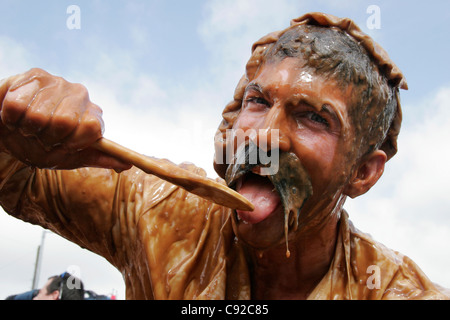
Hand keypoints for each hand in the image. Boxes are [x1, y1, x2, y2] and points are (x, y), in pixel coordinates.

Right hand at [0, 68, 130, 170]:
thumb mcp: (68, 157)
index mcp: (93, 116)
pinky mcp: (34, 75)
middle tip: (41, 137)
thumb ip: (97, 158)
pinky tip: (16, 115)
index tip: (63, 146)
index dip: (73, 142)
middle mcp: (81, 95)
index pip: (92, 128)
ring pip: (38, 116)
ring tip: (28, 126)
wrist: (9, 132)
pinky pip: (17, 106)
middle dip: (46, 138)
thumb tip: (126, 165)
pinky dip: (11, 118)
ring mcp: (58, 83)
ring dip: (27, 129)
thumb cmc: (41, 145)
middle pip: (64, 123)